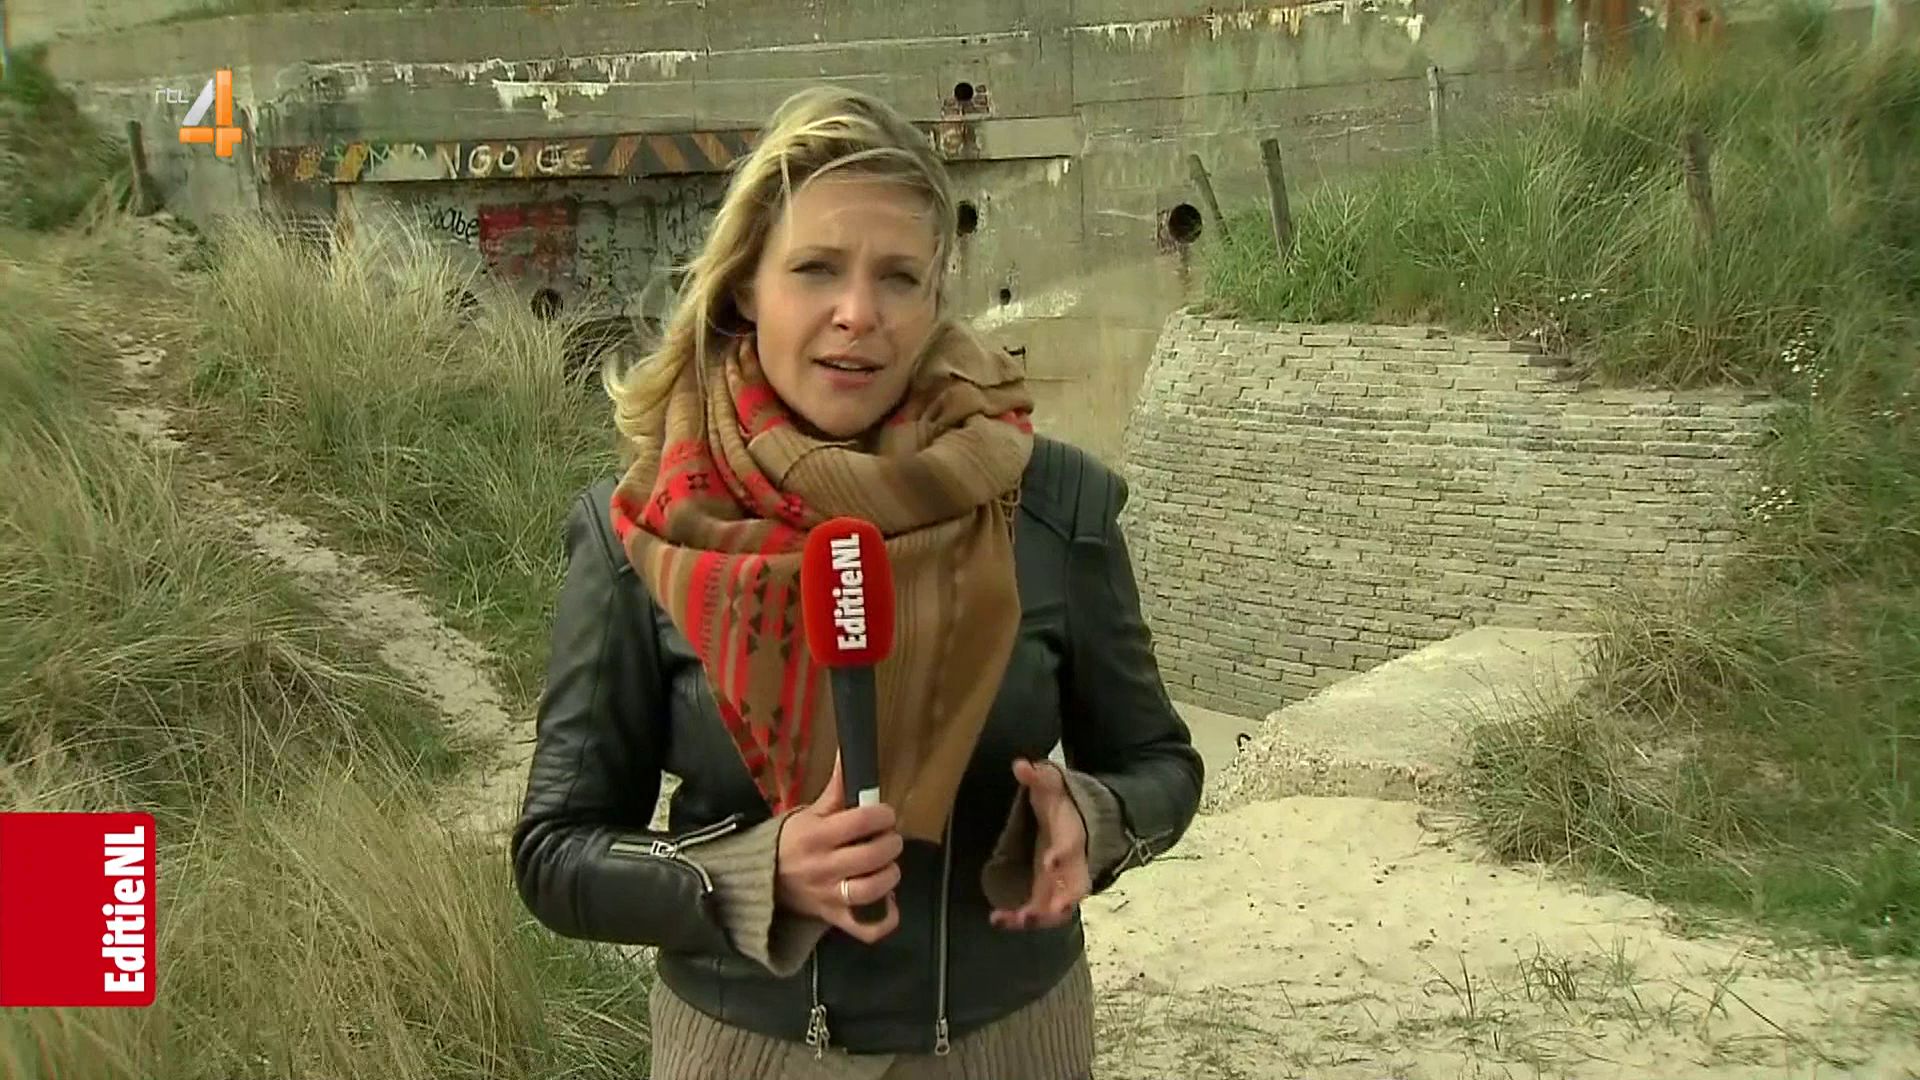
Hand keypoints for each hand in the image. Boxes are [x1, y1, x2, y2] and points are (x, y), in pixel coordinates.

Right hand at [774, 754, 903, 943]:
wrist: (764, 880)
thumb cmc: (793, 841)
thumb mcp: (811, 813)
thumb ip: (837, 788)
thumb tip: (850, 752)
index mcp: (816, 836)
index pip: (860, 822)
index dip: (882, 815)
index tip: (884, 814)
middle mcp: (822, 868)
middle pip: (871, 856)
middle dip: (890, 843)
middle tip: (888, 838)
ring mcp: (828, 897)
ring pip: (871, 891)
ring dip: (890, 875)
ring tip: (887, 866)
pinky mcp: (834, 919)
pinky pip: (865, 929)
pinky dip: (884, 919)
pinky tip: (889, 902)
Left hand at [990, 758, 1090, 931]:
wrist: (1082, 826)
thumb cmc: (1062, 807)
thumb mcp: (1052, 787)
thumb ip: (1039, 777)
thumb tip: (1020, 764)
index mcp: (1071, 836)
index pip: (1070, 846)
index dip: (1062, 855)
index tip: (1050, 862)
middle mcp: (1072, 865)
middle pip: (1073, 888)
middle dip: (1060, 900)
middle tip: (1041, 912)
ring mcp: (1062, 884)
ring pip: (1057, 908)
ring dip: (1038, 917)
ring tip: (1015, 921)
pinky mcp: (1048, 896)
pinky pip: (1039, 913)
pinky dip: (1021, 920)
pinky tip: (998, 920)